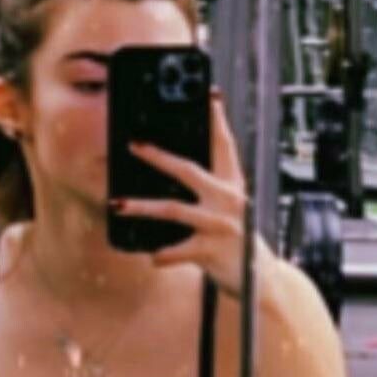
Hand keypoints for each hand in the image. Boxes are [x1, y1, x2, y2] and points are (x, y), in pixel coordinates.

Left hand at [111, 89, 265, 299]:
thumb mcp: (231, 210)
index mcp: (233, 184)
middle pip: (187, 169)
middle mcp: (227, 199)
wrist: (260, 282)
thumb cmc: (238, 243)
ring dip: (141, 206)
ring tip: (117, 204)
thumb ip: (211, 189)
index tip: (208, 94)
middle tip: (133, 145)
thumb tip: (176, 171)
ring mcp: (219, 224)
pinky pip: (175, 250)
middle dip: (157, 156)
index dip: (216, 118)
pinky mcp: (211, 250)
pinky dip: (161, 254)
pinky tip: (152, 257)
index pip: (223, 144)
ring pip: (172, 209)